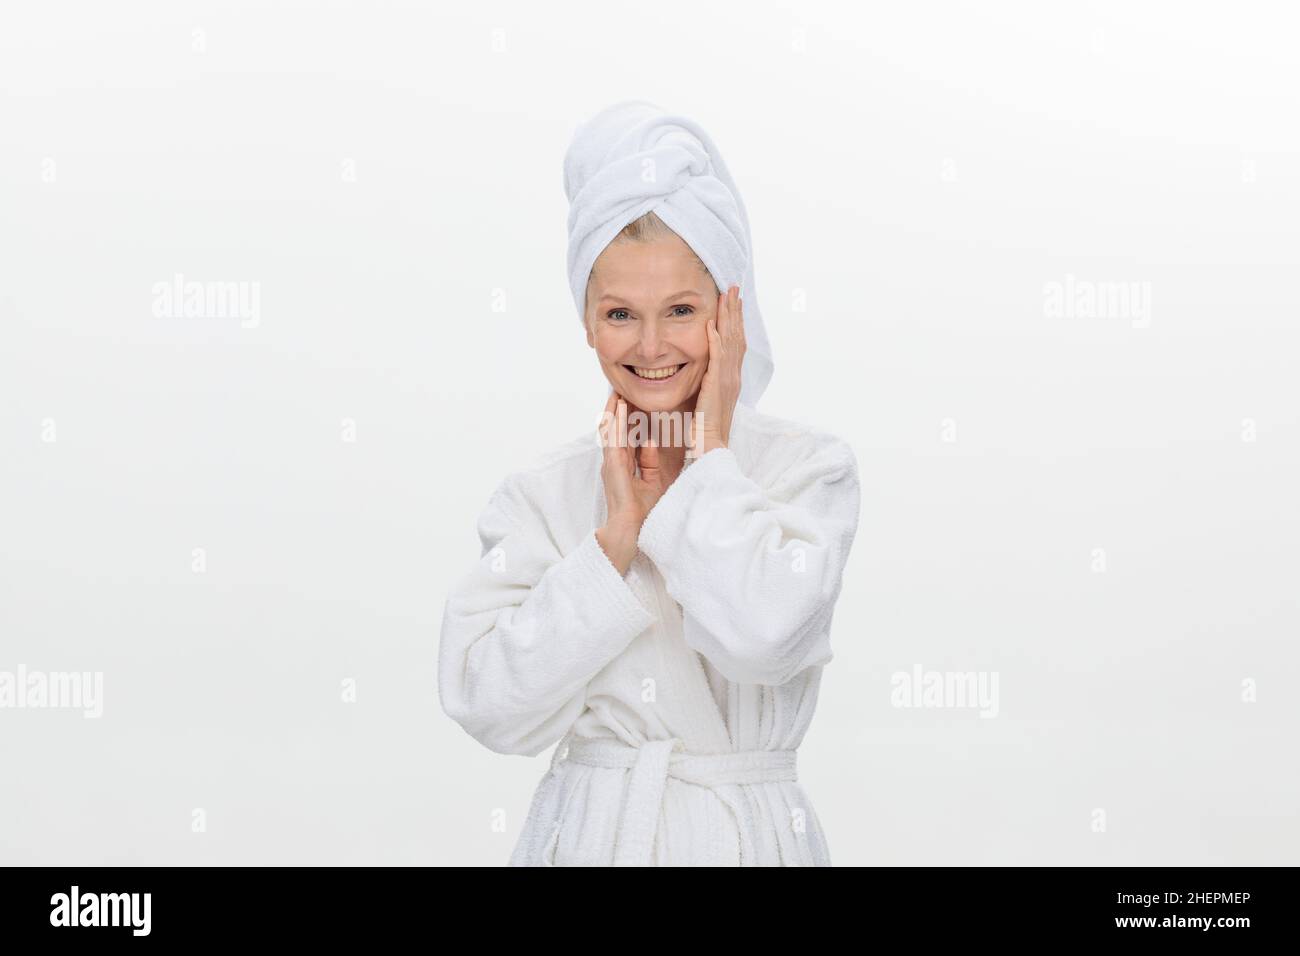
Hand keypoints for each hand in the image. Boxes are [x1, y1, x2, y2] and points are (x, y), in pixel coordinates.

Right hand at [595, 391, 672, 573]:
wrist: (630, 532)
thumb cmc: (641, 512)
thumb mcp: (651, 481)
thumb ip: (649, 461)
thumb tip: (651, 441)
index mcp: (624, 465)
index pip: (625, 436)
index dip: (628, 418)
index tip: (631, 399)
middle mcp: (615, 462)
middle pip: (615, 429)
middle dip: (618, 409)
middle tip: (621, 387)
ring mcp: (611, 463)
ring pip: (611, 430)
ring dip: (613, 411)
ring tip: (616, 391)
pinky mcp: (612, 466)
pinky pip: (613, 439)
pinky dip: (616, 422)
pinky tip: (619, 408)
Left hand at [691, 284, 744, 457]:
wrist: (710, 446)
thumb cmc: (704, 429)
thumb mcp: (707, 400)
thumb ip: (706, 383)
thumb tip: (701, 373)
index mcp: (730, 378)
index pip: (735, 343)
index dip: (735, 321)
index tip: (734, 302)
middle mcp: (733, 375)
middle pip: (737, 335)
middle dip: (735, 311)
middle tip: (734, 288)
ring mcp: (726, 379)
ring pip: (730, 340)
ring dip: (728, 317)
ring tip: (727, 296)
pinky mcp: (716, 385)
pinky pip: (716, 357)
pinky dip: (715, 339)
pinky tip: (711, 324)